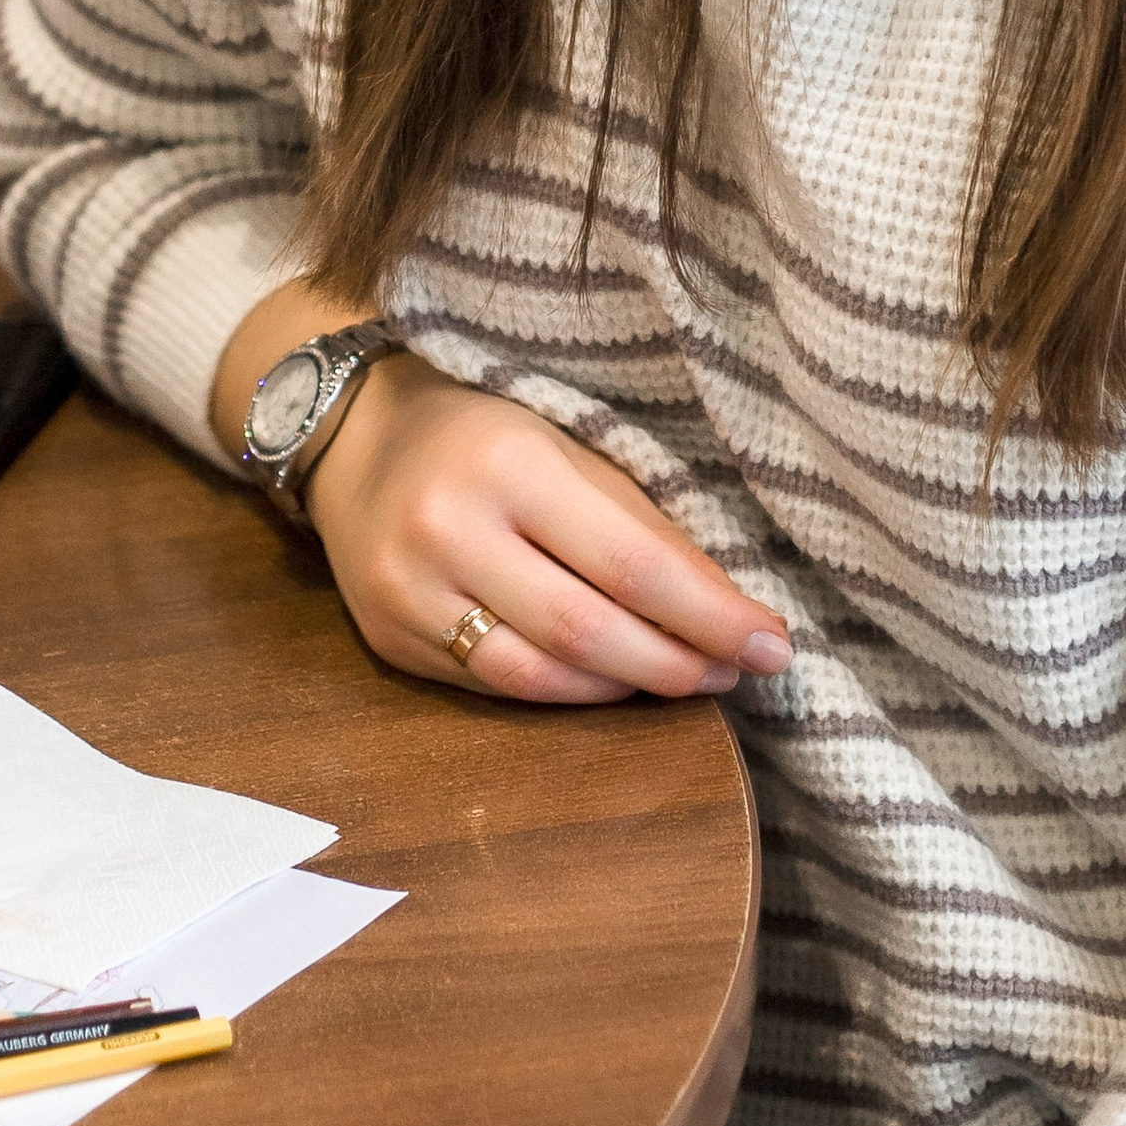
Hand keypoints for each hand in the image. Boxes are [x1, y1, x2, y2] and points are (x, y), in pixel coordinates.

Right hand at [213, 283, 791, 708]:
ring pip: (540, 676)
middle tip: (738, 673)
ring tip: (686, 678)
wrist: (351, 441)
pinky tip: (611, 683)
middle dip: (677, 662)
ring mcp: (410, 593)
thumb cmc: (481, 432)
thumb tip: (725, 604)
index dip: (710, 616)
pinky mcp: (390, 640)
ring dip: (627, 689)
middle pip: (589, 631)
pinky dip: (566, 693)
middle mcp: (450, 530)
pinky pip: (494, 686)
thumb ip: (641, 522)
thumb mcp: (566, 444)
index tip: (774, 645)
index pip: (632, 563)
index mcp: (509, 463)